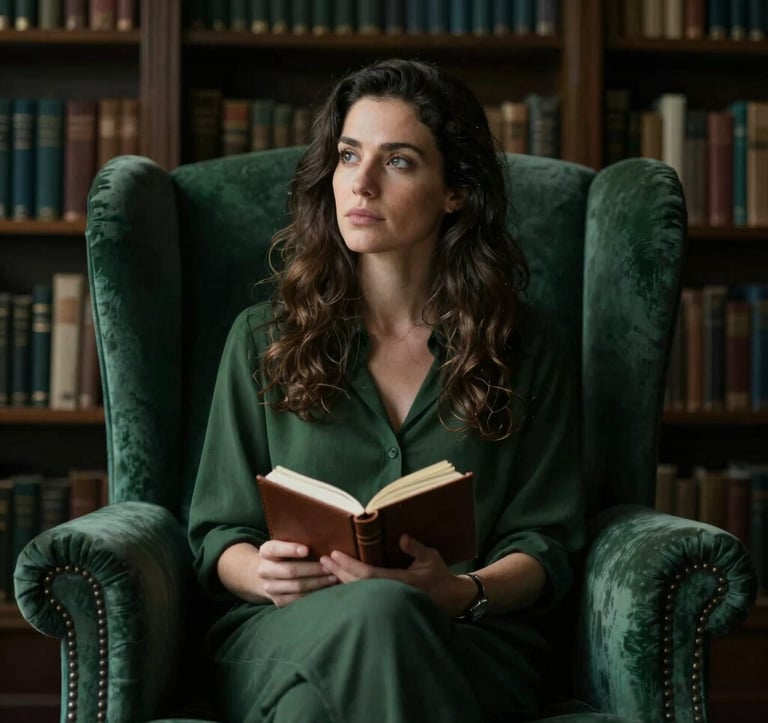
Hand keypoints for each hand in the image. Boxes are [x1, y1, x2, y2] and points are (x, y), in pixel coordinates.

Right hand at [255, 540, 337, 606]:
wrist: (270, 575)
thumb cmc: (286, 555)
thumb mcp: (286, 544)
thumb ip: (298, 541)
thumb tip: (322, 539)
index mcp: (266, 551)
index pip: (275, 549)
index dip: (290, 549)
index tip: (306, 550)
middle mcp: (264, 570)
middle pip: (290, 570)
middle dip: (313, 569)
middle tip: (330, 567)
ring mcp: (270, 587)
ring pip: (297, 586)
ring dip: (317, 582)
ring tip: (333, 578)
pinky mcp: (278, 601)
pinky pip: (298, 599)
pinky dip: (314, 594)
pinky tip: (325, 589)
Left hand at [319, 535, 475, 615]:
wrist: (449, 600)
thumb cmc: (439, 576)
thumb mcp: (431, 557)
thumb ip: (416, 548)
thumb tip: (402, 537)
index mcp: (402, 581)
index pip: (369, 575)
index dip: (350, 565)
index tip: (336, 554)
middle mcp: (392, 594)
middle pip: (358, 585)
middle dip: (340, 572)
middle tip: (323, 559)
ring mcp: (388, 602)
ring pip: (359, 593)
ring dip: (342, 580)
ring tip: (327, 568)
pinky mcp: (386, 605)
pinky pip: (364, 597)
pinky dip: (350, 589)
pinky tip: (339, 581)